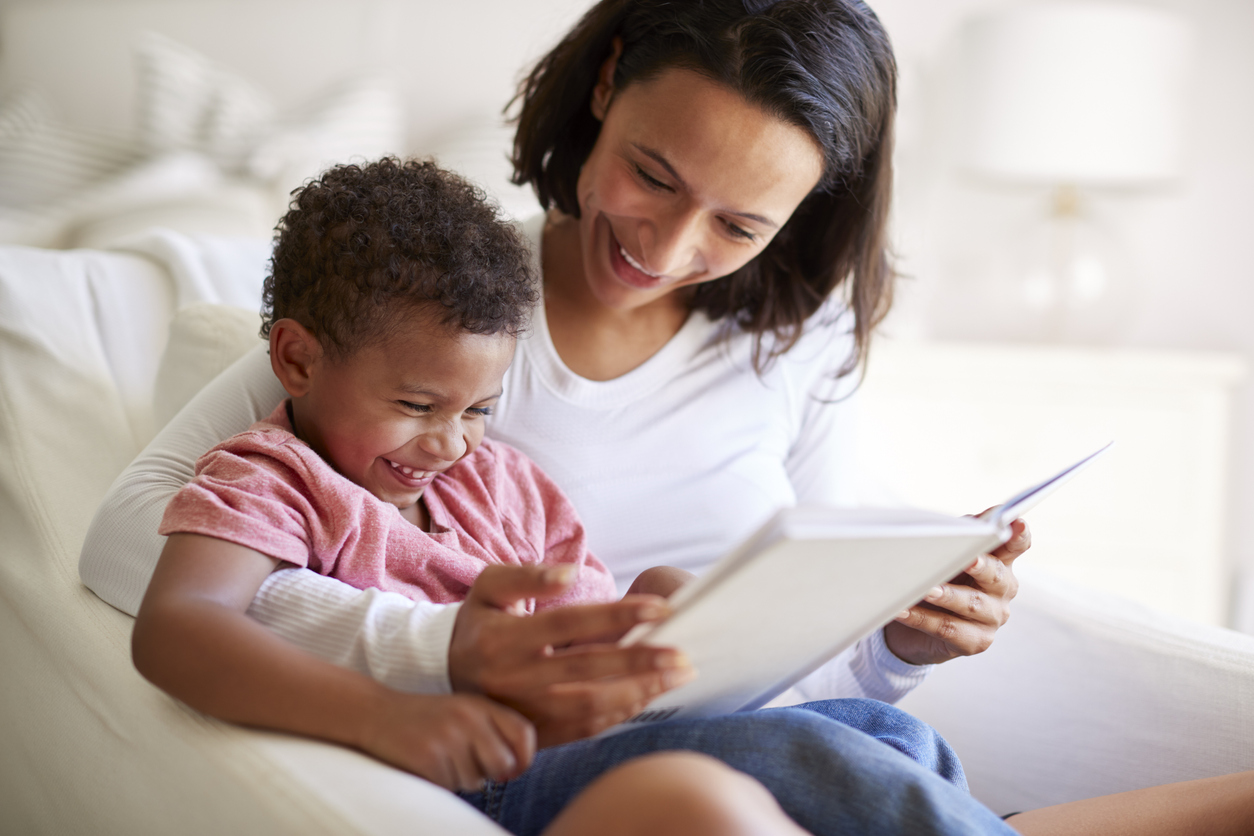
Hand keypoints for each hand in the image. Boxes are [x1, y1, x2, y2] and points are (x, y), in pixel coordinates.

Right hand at [358, 691, 534, 790]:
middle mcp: (468, 718)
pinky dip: (441, 783)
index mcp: (480, 705)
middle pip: (503, 763)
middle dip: (490, 774)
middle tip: (468, 766)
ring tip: (441, 759)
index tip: (513, 770)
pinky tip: (427, 765)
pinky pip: (450, 786)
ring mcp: (448, 736)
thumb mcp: (463, 712)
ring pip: (475, 780)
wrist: (376, 713)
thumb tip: (515, 768)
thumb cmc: (426, 719)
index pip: (523, 733)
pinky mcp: (428, 757)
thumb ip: (492, 731)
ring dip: (461, 779)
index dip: (525, 758)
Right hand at [449, 565, 695, 747]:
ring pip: (590, 705)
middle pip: (588, 669)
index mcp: (505, 638)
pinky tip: (648, 696)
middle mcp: (514, 678)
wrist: (443, 673)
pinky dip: (620, 713)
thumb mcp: (490, 586)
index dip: (617, 616)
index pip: (570, 623)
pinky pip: (584, 728)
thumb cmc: (479, 621)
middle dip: (641, 661)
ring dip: (639, 692)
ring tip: (676, 676)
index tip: (661, 609)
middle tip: (683, 654)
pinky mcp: (533, 733)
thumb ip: (527, 575)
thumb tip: (569, 573)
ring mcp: (524, 711)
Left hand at [883, 517, 1029, 665]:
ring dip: (947, 596)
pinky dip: (923, 619)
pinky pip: (948, 629)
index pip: (1016, 545)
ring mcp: (992, 617)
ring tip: (926, 589)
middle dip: (982, 566)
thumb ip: (961, 535)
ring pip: (971, 604)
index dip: (1018, 535)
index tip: (1017, 523)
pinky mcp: (976, 641)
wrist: (914, 626)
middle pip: (997, 575)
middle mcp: (1002, 590)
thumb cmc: (935, 579)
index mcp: (999, 562)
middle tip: (968, 559)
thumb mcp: (945, 553)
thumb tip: (967, 523)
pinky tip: (903, 611)